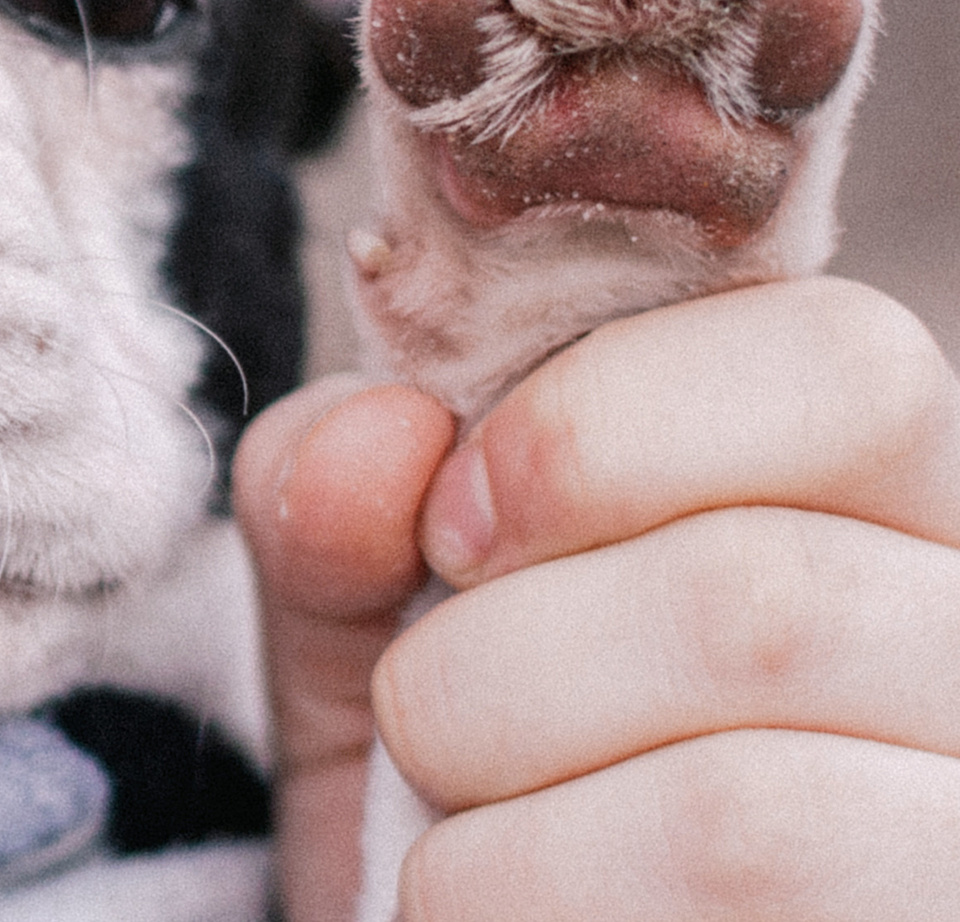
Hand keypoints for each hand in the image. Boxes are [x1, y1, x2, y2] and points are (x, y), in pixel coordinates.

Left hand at [240, 277, 959, 920]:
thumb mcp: (360, 593)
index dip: (595, 432)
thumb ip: (334, 483)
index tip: (452, 523)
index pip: (844, 366)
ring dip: (510, 821)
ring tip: (458, 823)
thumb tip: (373, 443)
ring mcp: (949, 829)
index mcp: (872, 487)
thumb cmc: (442, 746)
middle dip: (499, 664)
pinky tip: (507, 907)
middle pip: (761, 604)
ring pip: (745, 812)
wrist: (442, 918)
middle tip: (422, 711)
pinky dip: (515, 910)